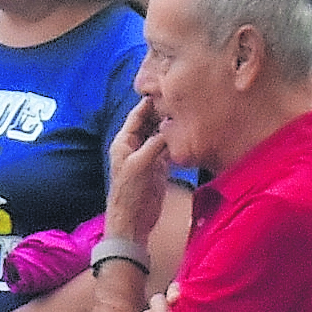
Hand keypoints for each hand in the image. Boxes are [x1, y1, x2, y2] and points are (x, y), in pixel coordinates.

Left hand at [104, 100, 175, 239]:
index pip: (137, 115)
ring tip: (188, 113)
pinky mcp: (159, 167)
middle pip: (150, 122)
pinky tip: (187, 134)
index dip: (149, 102)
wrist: (132, 221)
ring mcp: (148, 156)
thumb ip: (155, 144)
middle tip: (182, 100)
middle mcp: (135, 146)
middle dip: (164, 112)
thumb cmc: (129, 193)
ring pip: (161, 135)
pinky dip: (176, 142)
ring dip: (171, 126)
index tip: (165, 89)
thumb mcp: (141, 164)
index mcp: (124, 142)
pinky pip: (169, 149)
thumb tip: (170, 126)